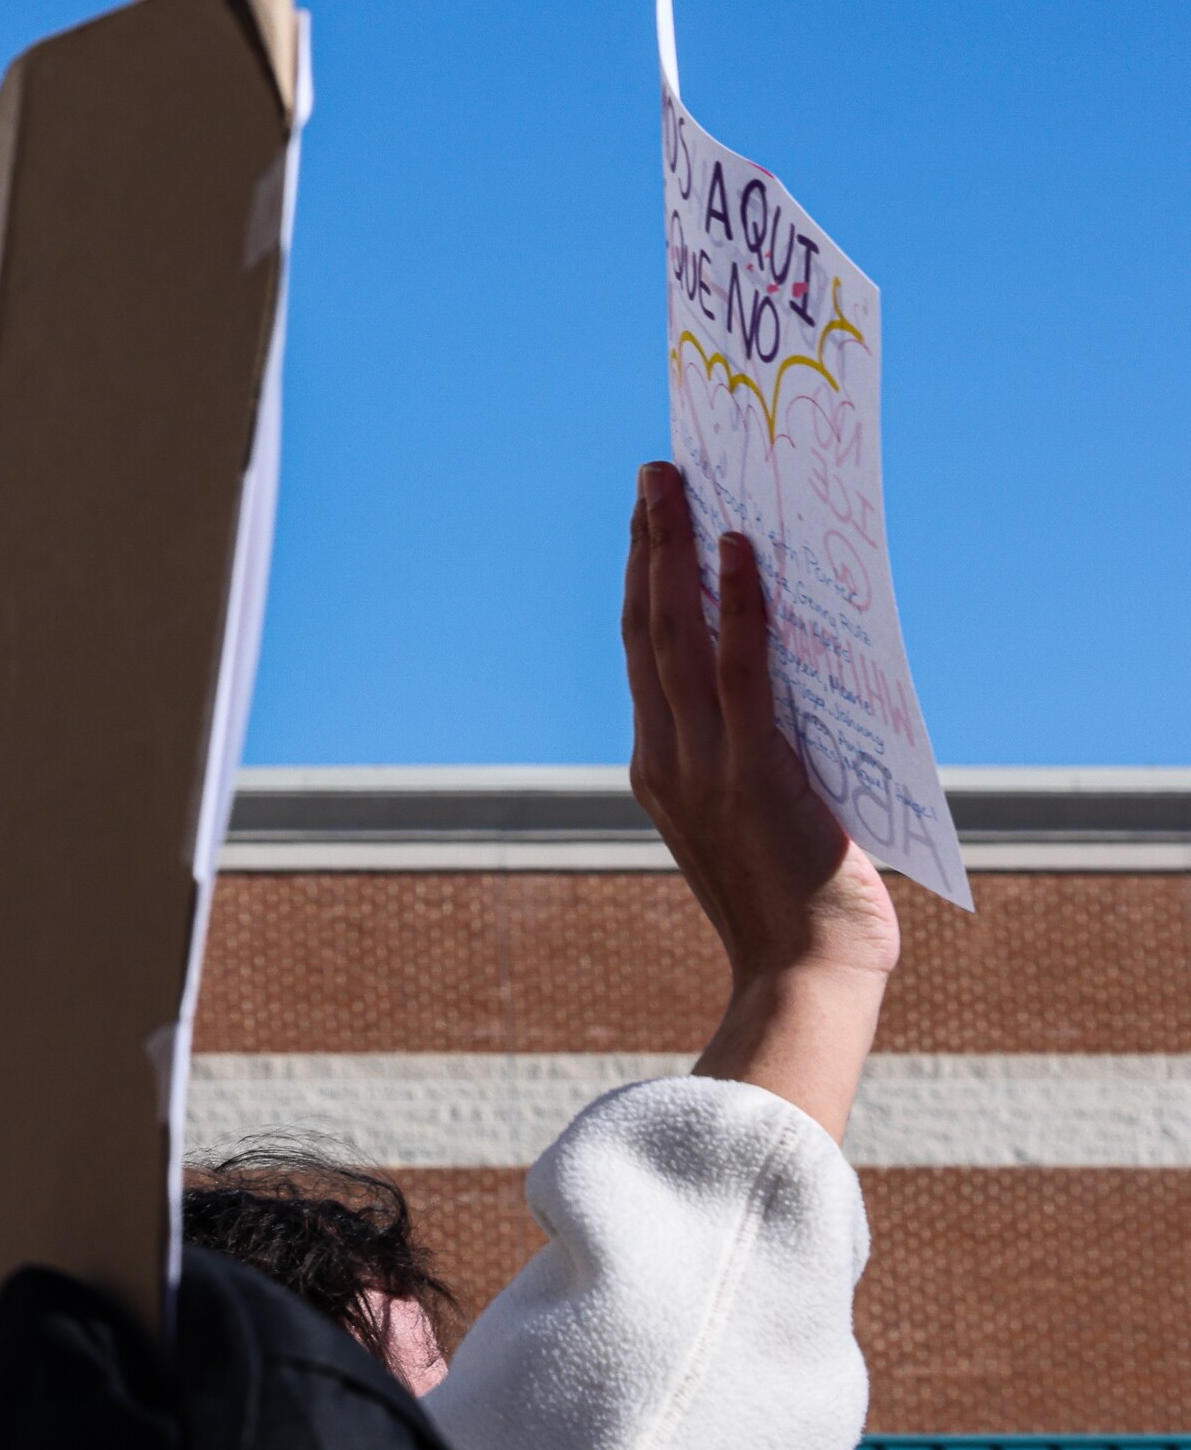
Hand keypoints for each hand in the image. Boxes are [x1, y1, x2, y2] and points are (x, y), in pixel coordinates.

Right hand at [624, 462, 900, 1139]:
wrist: (805, 974)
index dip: (644, 582)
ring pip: (674, 634)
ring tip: (675, 485)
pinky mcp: (748, 772)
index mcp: (658, 770)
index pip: (645, 655)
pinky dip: (735, 605)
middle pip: (645, 628)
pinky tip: (736, 549)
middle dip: (647, 545)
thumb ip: (757, 751)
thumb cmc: (800, 904)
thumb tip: (789, 675)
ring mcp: (699, 764)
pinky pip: (738, 669)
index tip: (649, 523)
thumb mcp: (762, 817)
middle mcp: (663, 758)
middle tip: (654, 475)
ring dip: (673, 551)